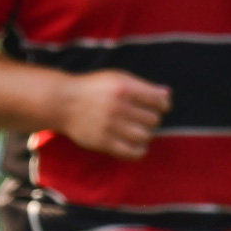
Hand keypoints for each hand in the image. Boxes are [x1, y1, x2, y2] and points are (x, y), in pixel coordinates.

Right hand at [54, 70, 170, 159]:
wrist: (63, 102)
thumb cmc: (93, 89)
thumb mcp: (117, 78)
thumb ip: (142, 86)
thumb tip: (167, 95)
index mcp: (124, 88)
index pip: (158, 102)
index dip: (163, 106)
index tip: (158, 108)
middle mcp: (118, 106)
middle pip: (153, 120)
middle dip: (152, 120)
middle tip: (143, 119)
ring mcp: (110, 126)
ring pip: (145, 136)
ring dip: (146, 135)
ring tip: (139, 131)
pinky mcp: (103, 142)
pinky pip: (132, 152)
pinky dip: (140, 151)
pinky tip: (137, 146)